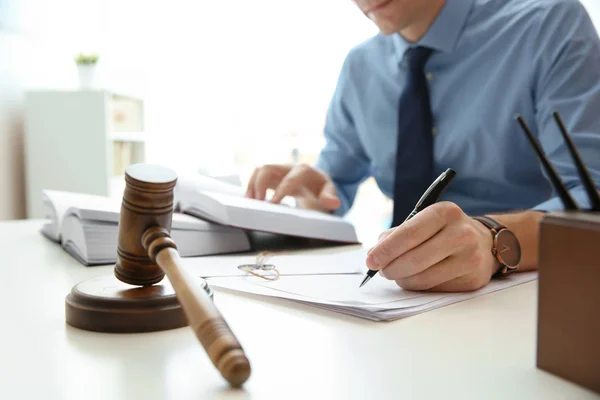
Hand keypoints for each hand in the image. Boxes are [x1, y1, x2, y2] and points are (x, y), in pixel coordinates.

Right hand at [245, 164, 340, 211]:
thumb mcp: (329, 193)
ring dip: (252, 184)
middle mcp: (288, 167)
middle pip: (269, 168)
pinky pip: (257, 175)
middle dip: (260, 184)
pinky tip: (249, 199)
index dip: (281, 189)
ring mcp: (278, 170)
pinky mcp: (271, 175)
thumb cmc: (322, 189)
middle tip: (258, 203)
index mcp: (304, 171)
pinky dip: (250, 186)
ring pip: (260, 170)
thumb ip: (330, 197)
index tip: (273, 203)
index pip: (291, 178)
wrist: (316, 182)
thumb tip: (332, 203)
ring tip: (250, 201)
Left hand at [366, 202, 499, 291]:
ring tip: (398, 274)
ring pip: (422, 278)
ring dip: (403, 280)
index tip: (370, 260)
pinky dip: (419, 286)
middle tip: (382, 271)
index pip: (409, 233)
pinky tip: (419, 277)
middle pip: (414, 259)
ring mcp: (470, 258)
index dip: (386, 250)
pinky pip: (434, 289)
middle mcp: (461, 233)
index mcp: (444, 212)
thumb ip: (397, 235)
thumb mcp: (423, 221)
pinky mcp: (472, 280)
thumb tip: (374, 254)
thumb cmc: (444, 231)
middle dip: (390, 268)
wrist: (485, 243)